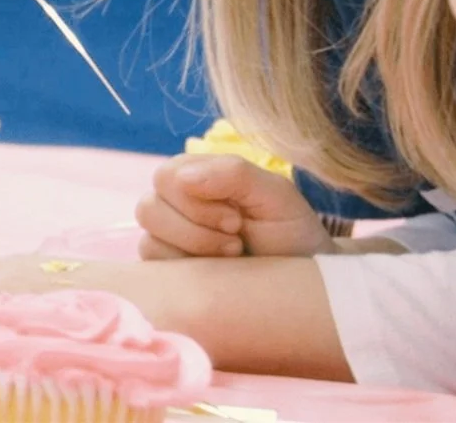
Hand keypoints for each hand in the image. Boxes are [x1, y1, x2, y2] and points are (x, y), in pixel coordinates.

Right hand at [136, 154, 331, 259]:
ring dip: (193, 250)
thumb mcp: (275, 193)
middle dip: (195, 228)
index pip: (165, 178)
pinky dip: (184, 273)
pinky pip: (154, 269)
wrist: (307, 282)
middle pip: (149, 208)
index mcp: (195, 177)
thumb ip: (233, 173)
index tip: (236, 220)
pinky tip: (216, 274)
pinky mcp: (168, 272)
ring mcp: (168, 241)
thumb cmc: (290, 232)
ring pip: (149, 240)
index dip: (195, 202)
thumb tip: (182, 177)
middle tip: (236, 241)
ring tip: (230, 257)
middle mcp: (174, 205)